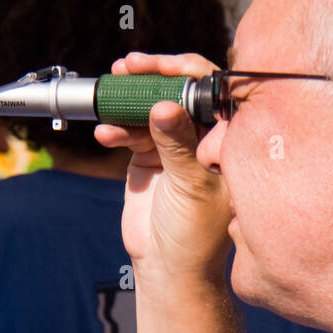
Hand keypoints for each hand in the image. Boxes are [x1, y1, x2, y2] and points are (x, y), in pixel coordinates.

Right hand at [94, 51, 231, 280]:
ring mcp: (173, 144)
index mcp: (227, 139)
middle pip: (176, 91)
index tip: (158, 65)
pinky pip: (130, 130)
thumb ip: (177, 143)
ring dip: (128, 102)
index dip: (184, 71)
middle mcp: (202, 136)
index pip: (210, 89)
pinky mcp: (148, 156)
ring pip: (149, 107)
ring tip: (109, 100)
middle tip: (128, 68)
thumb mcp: (190, 185)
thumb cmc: (195, 233)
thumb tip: (164, 104)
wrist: (167, 267)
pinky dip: (117, 129)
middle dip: (151, 78)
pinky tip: (106, 133)